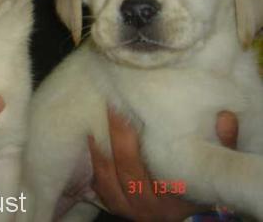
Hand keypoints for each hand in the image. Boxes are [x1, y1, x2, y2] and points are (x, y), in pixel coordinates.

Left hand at [88, 109, 238, 221]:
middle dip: (120, 136)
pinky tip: (91, 140)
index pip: (160, 171)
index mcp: (175, 198)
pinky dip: (95, 163)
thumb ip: (221, 145)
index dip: (150, 143)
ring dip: (102, 149)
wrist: (174, 210)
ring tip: (98, 120)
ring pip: (109, 179)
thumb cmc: (194, 183)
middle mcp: (151, 208)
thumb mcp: (207, 169)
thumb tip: (225, 118)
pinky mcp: (115, 207)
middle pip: (129, 171)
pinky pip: (99, 186)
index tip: (140, 112)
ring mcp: (130, 210)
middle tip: (115, 106)